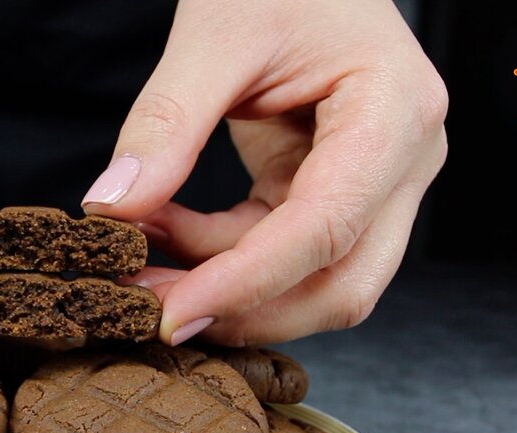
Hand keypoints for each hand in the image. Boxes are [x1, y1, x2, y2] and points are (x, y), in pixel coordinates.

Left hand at [81, 0, 447, 345]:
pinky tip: (163, 228)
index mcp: (394, 111)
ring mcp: (376, 183)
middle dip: (243, 309)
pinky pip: (281, 252)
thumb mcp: (215, 34)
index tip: (170, 314)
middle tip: (150, 310)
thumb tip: (113, 208)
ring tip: (141, 260)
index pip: (326, 228)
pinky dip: (220, 255)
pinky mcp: (334, 190)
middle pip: (340, 285)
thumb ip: (165, 123)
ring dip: (225, 288)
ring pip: (313, 283)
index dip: (246, 283)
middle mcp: (403, 160)